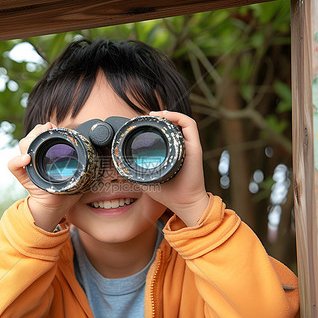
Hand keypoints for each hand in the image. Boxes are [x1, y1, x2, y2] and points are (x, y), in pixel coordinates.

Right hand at [8, 122, 81, 230]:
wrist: (57, 207)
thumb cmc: (67, 189)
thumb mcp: (76, 171)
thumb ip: (82, 161)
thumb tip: (96, 149)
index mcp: (45, 154)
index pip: (40, 135)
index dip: (44, 128)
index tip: (52, 126)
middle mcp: (35, 157)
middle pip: (30, 137)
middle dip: (37, 131)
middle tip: (47, 129)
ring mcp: (28, 166)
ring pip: (22, 146)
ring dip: (30, 140)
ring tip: (39, 138)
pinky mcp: (23, 176)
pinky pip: (13, 166)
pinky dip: (17, 161)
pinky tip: (26, 159)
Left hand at [147, 111, 208, 226]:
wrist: (184, 203)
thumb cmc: (168, 193)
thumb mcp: (147, 179)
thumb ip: (137, 171)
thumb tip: (122, 164)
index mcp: (173, 152)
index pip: (166, 132)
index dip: (155, 124)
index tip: (141, 123)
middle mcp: (182, 147)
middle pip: (173, 124)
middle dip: (159, 117)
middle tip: (145, 117)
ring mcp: (189, 146)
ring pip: (182, 121)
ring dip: (168, 114)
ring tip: (154, 115)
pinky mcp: (195, 147)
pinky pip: (190, 125)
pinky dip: (178, 117)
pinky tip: (166, 116)